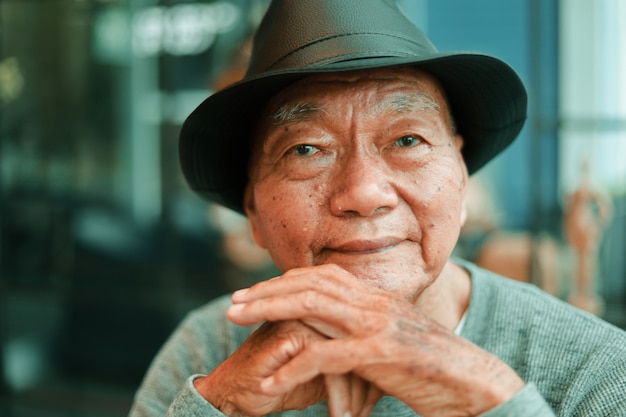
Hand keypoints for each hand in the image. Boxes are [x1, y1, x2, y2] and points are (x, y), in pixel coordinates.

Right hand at [194, 319, 379, 416]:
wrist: (239, 391)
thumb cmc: (286, 382)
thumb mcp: (325, 372)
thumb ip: (350, 362)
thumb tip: (383, 378)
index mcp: (329, 309)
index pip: (368, 338)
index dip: (377, 372)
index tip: (383, 400)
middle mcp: (317, 306)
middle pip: (361, 345)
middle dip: (371, 384)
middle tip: (370, 413)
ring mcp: (302, 316)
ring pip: (346, 356)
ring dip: (354, 394)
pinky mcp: (288, 334)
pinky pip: (324, 365)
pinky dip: (336, 395)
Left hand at [227, 264, 524, 416]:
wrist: (474, 384)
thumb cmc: (431, 370)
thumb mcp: (391, 343)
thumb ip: (361, 334)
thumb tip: (331, 336)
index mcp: (376, 296)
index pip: (321, 276)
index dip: (284, 281)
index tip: (254, 293)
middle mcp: (374, 301)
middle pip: (308, 284)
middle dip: (265, 291)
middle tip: (232, 303)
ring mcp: (378, 323)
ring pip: (311, 305)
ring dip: (268, 311)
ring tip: (233, 319)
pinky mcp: (382, 351)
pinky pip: (328, 354)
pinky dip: (295, 366)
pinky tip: (271, 382)